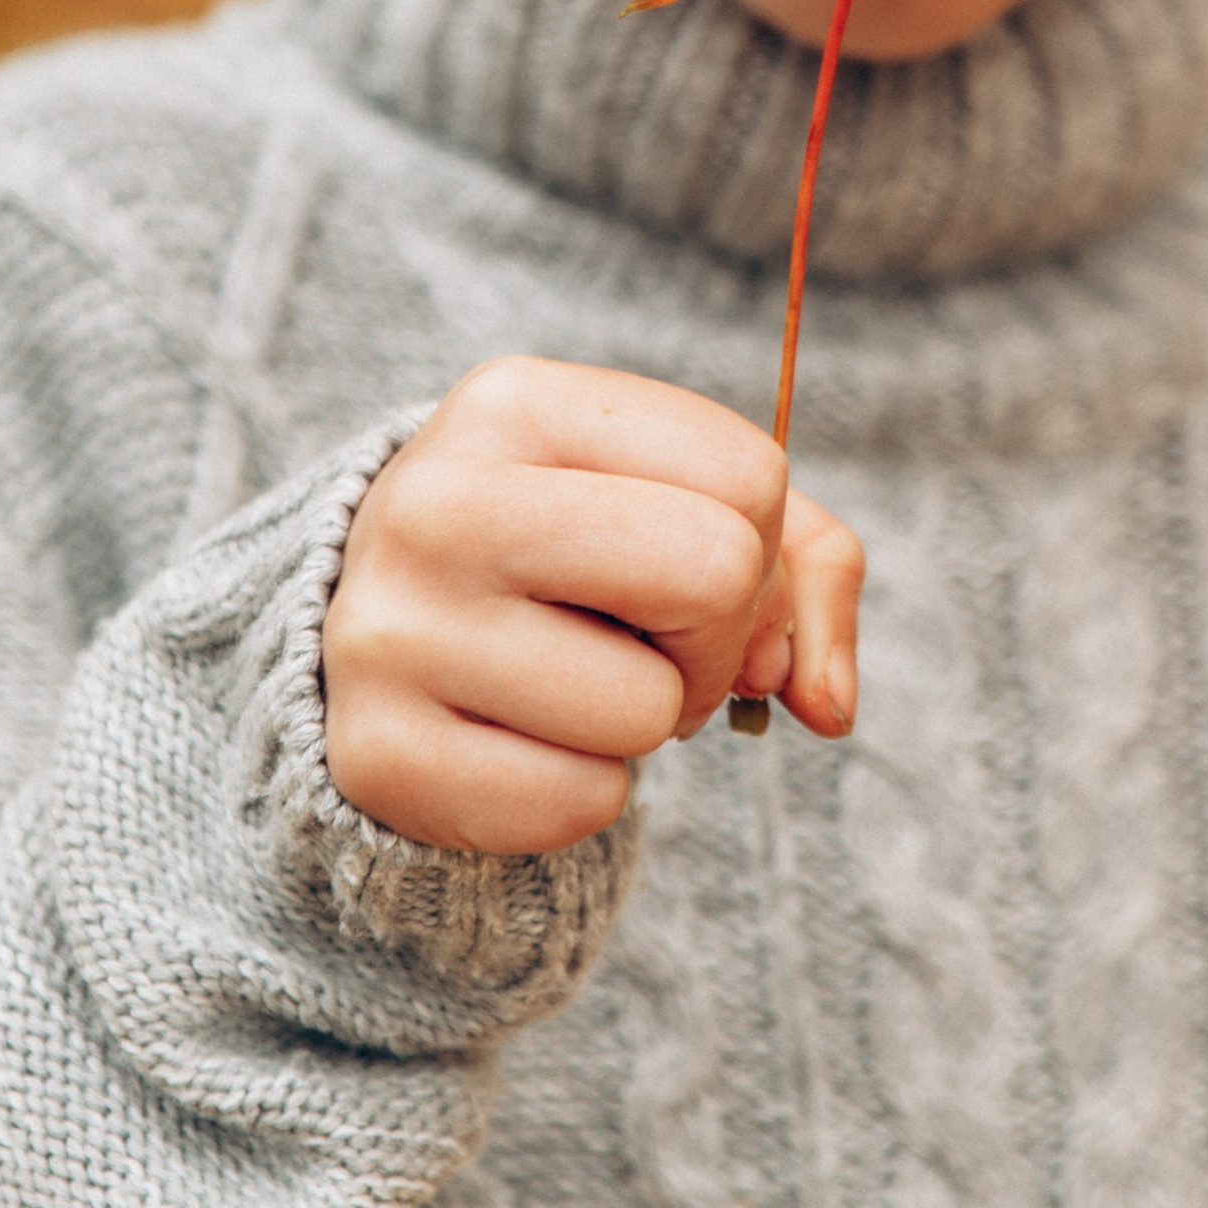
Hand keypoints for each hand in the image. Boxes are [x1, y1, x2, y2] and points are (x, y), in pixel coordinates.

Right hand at [321, 355, 864, 854]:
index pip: (750, 477)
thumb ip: (807, 568)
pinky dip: (580, 793)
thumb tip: (829, 703)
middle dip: (714, 635)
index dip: (754, 547)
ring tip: (560, 681)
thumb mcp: (682, 503)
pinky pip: (582, 804)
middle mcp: (438, 502)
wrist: (378, 635)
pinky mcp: (378, 756)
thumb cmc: (569, 557)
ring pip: (650, 709)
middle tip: (643, 639)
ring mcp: (392, 632)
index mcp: (515, 402)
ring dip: (640, 721)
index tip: (677, 566)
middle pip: (714, 572)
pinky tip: (512, 739)